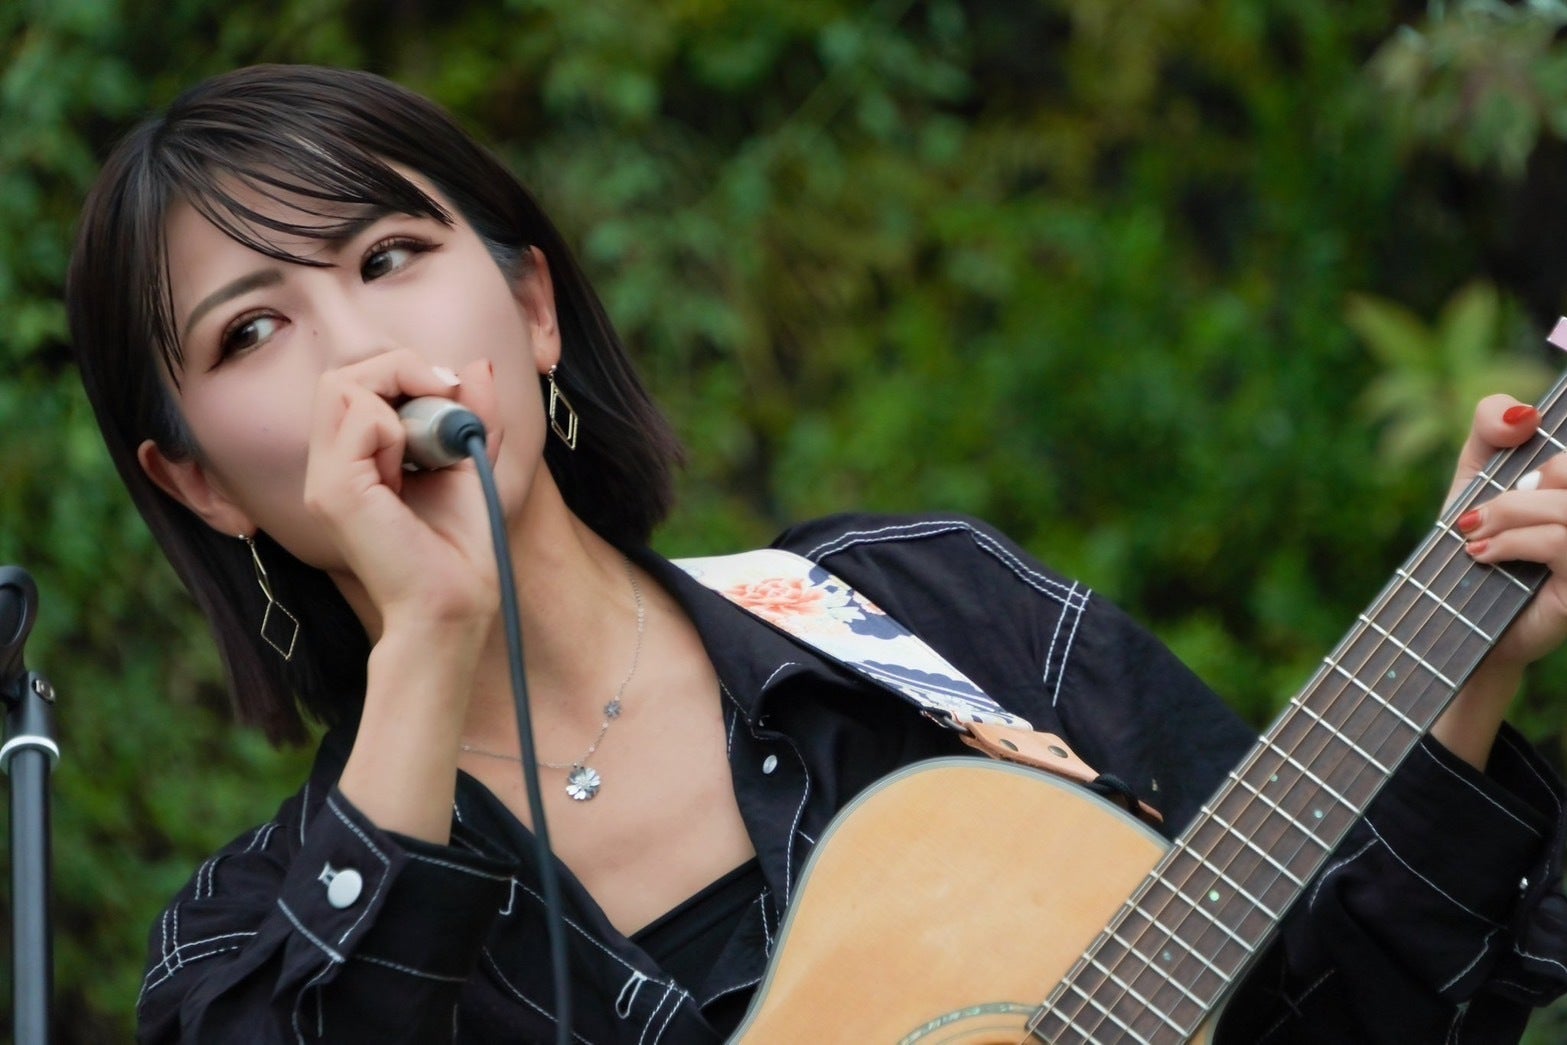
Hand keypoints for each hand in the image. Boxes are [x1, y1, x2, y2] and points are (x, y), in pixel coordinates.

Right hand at [302, 349, 502, 633]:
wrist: (457, 607)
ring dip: (399, 394)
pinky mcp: (335, 493)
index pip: (352, 384)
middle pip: (338, 376)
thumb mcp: (472, 462)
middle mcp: (328, 468)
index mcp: (352, 462)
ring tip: (433, 440)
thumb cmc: (461, 548)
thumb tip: (477, 364)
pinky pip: (360, 419)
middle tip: (446, 398)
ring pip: (339, 385)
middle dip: (399, 369)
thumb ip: (472, 413)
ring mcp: (325, 481)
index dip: (403, 372)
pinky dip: (399, 426)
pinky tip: (418, 464)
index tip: (452, 394)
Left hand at [1431, 394, 1562, 765]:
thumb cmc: (1473, 538)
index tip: (1515, 438)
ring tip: (1474, 538)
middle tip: (1477, 517)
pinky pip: (1562, 542)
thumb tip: (1523, 413)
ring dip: (1508, 514)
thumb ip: (1491, 430)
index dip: (1542, 433)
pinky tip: (1485, 555)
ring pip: (1565, 506)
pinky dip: (1516, 542)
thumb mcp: (1474, 476)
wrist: (1457, 618)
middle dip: (1518, 489)